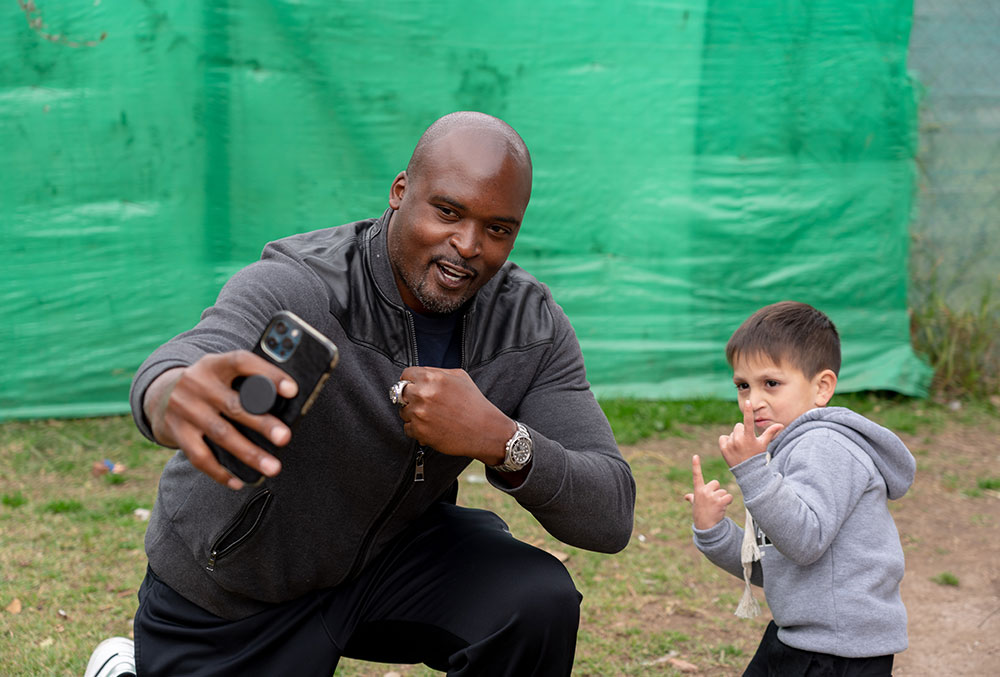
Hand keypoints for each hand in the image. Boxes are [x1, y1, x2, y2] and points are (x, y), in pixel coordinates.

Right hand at [144, 351, 297, 489]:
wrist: (160, 392)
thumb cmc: (208, 383)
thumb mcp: (221, 371)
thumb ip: (245, 379)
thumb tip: (288, 399)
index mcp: (214, 364)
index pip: (242, 362)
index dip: (268, 374)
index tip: (292, 390)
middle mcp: (198, 385)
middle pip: (234, 405)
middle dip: (262, 424)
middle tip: (285, 437)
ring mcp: (186, 410)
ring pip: (221, 434)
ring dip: (249, 453)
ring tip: (272, 467)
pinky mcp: (178, 432)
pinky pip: (200, 457)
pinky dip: (221, 472)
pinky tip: (239, 482)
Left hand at [395, 367, 513, 465]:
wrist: (485, 430)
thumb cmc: (474, 403)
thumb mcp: (459, 376)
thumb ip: (435, 372)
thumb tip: (418, 374)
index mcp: (431, 378)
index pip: (406, 374)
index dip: (410, 380)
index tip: (414, 387)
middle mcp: (422, 394)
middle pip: (400, 393)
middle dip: (410, 397)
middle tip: (424, 403)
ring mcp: (419, 414)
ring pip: (403, 412)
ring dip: (413, 414)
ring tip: (432, 416)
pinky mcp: (420, 432)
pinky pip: (407, 428)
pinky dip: (416, 429)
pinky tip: (431, 427)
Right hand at [684, 454, 733, 528]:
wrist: (706, 527)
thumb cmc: (700, 514)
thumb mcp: (695, 504)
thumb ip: (692, 498)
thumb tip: (687, 496)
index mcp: (698, 490)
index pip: (696, 475)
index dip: (696, 465)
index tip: (695, 456)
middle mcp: (704, 491)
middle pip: (716, 483)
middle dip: (717, 491)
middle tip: (713, 502)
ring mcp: (711, 496)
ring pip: (724, 492)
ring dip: (723, 499)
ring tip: (717, 507)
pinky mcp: (719, 502)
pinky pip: (729, 497)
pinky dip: (728, 502)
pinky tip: (723, 508)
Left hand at [718, 398, 783, 466]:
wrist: (748, 472)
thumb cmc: (757, 456)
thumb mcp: (764, 444)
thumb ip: (770, 433)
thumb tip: (781, 425)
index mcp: (749, 437)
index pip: (749, 421)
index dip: (749, 411)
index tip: (747, 401)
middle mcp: (739, 440)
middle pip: (738, 426)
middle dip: (742, 432)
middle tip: (746, 442)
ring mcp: (730, 444)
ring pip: (731, 433)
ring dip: (734, 437)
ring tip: (740, 448)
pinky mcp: (723, 448)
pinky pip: (722, 438)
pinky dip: (726, 441)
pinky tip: (732, 448)